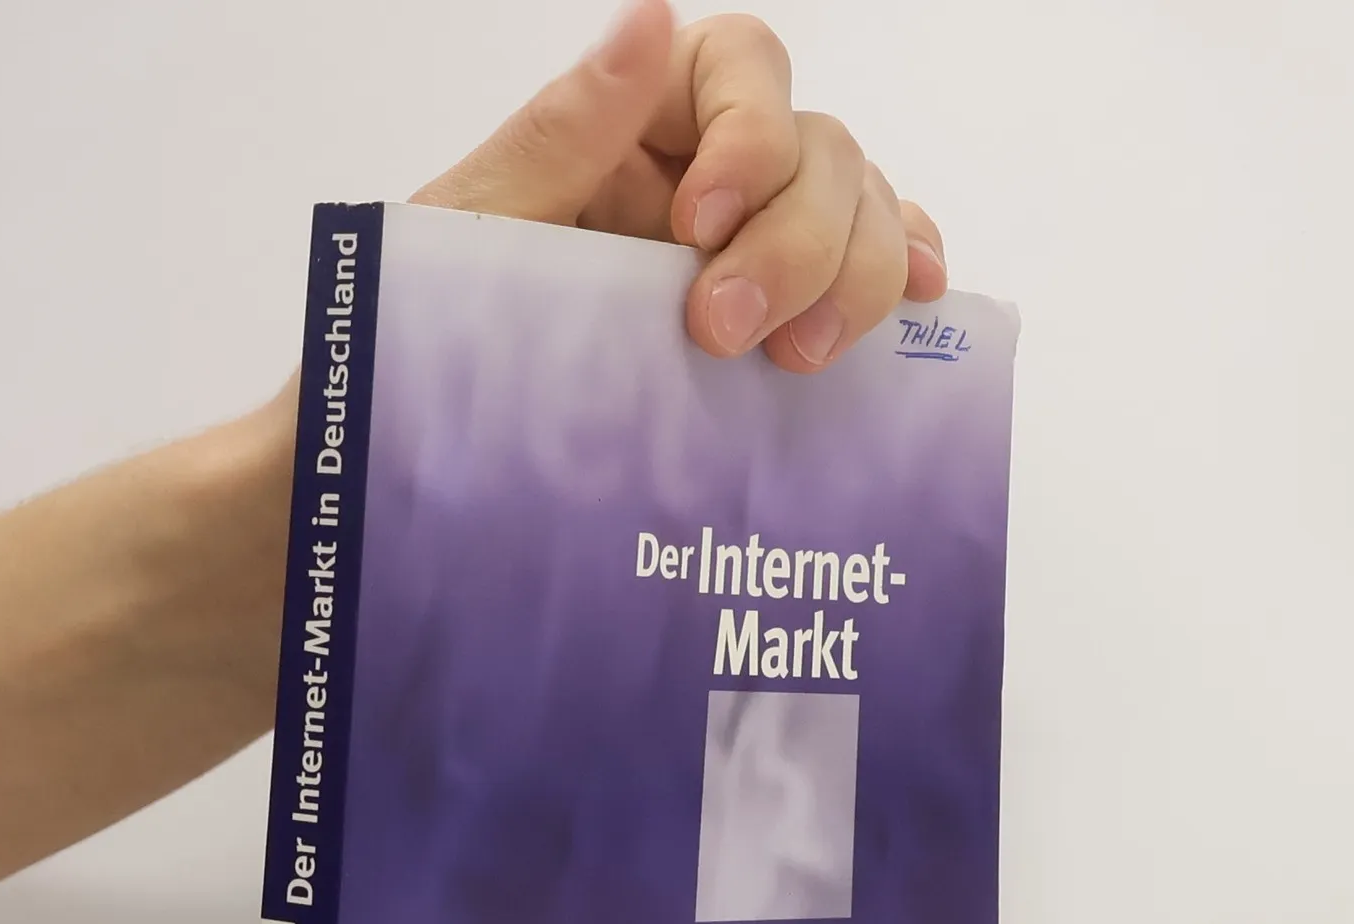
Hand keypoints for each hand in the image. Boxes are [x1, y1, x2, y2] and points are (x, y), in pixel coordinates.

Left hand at [411, 1, 946, 373]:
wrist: (439, 450)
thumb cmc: (438, 334)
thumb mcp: (476, 232)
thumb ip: (562, 134)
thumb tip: (649, 19)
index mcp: (634, 125)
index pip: (741, 68)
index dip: (749, 138)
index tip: (698, 227)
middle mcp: (707, 174)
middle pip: (820, 151)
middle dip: (794, 239)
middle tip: (726, 330)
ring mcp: (756, 246)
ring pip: (862, 213)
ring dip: (854, 276)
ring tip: (797, 356)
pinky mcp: (781, 321)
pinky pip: (871, 271)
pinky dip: (901, 279)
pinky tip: (915, 308)